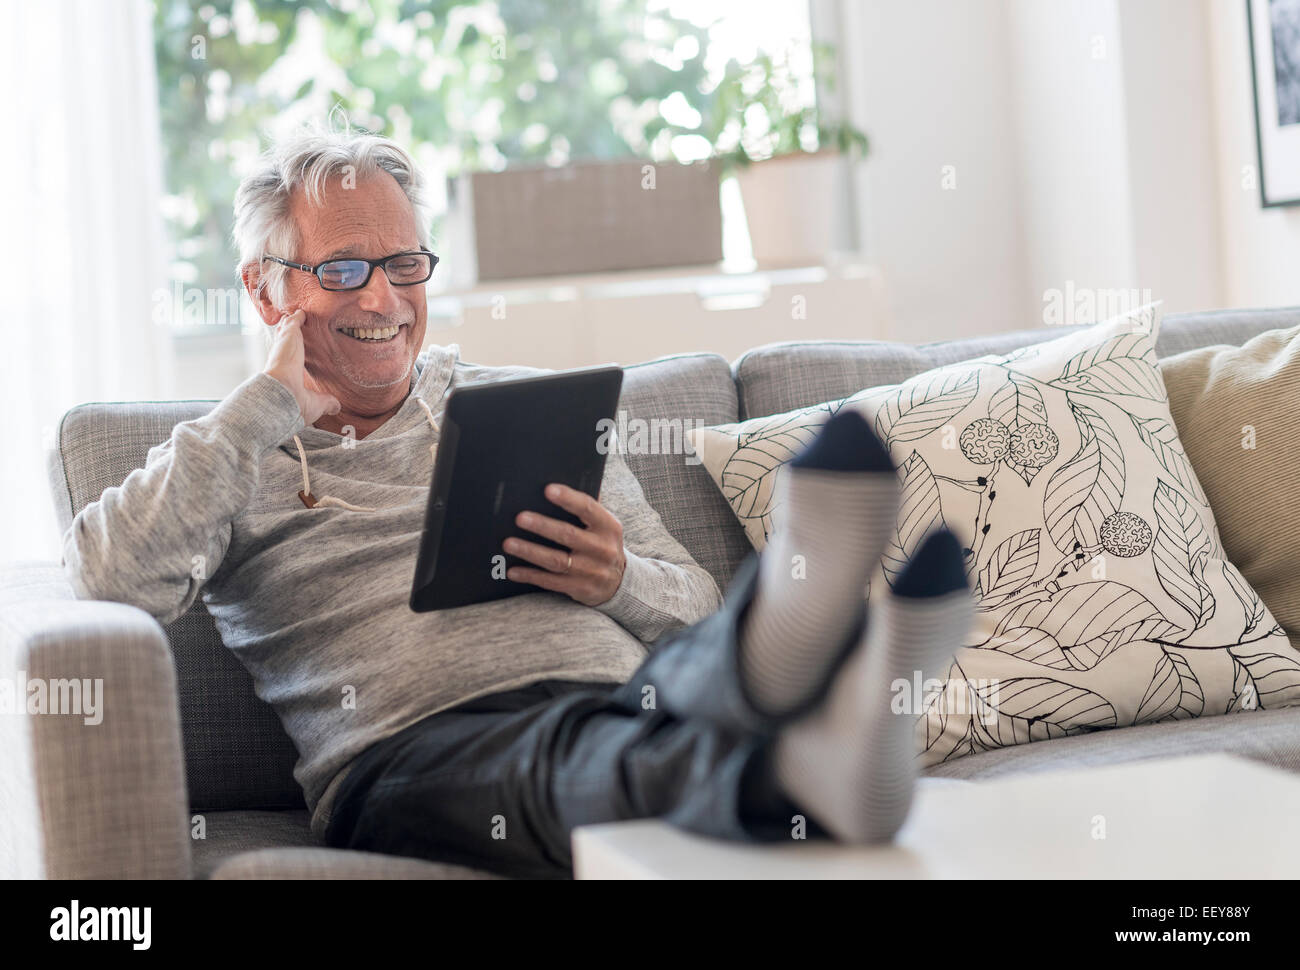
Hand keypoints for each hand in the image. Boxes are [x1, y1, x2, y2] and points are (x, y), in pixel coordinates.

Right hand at [264, 309, 340, 424]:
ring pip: (287, 328)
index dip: (291, 352)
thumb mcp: (315, 403)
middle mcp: (282, 357)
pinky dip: (298, 315)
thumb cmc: (294, 403)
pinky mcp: (289, 335)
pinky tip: (303, 311)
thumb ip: (326, 401)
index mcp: (286, 372)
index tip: (296, 349)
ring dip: (292, 322)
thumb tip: (336, 406)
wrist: (282, 396)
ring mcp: (285, 345)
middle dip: (289, 333)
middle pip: (285, 340)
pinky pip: (294, 320)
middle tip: (295, 325)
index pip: (288, 358)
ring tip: (299, 314)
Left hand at [504, 483, 626, 605]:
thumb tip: (562, 482)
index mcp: (608, 526)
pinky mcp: (580, 588)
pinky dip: (530, 575)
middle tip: (519, 518)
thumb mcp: (604, 525)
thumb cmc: (602, 544)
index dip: (568, 499)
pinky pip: (551, 582)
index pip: (588, 508)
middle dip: (542, 526)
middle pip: (568, 535)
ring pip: (556, 560)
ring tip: (509, 543)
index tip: (548, 490)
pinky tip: (513, 570)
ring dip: (530, 551)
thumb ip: (588, 507)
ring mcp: (591, 571)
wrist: (619, 582)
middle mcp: (602, 549)